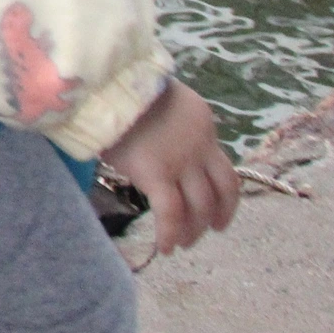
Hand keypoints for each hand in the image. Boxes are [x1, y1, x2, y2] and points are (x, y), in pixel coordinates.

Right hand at [101, 80, 237, 254]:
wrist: (107, 83)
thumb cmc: (120, 88)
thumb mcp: (157, 100)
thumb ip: (165, 123)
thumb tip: (151, 140)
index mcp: (203, 124)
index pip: (223, 168)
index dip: (225, 196)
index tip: (218, 210)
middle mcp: (200, 147)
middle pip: (220, 192)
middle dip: (215, 217)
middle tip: (207, 230)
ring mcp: (180, 162)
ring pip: (200, 206)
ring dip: (194, 230)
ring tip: (184, 243)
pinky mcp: (157, 175)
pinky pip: (170, 213)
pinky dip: (170, 234)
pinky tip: (166, 248)